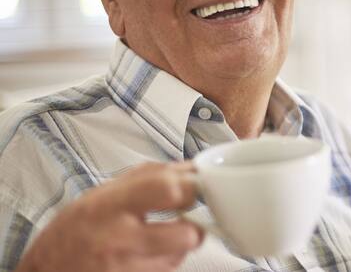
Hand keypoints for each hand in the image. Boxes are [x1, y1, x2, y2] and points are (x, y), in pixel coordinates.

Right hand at [16, 162, 202, 271]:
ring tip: (160, 237)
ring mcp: (129, 268)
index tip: (194, 186)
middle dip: (194, 225)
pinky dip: (165, 261)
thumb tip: (190, 169)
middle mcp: (120, 239)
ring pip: (180, 256)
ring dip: (179, 245)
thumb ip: (147, 178)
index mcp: (111, 205)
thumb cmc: (75, 229)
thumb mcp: (102, 194)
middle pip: (186, 234)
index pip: (167, 189)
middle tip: (186, 218)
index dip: (190, 186)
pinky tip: (147, 254)